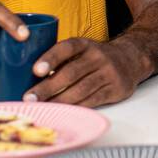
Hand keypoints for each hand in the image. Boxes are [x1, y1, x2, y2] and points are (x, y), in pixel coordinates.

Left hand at [25, 37, 140, 106]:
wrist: (131, 59)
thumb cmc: (95, 57)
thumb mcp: (81, 50)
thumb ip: (61, 59)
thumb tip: (26, 75)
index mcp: (85, 45)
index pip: (67, 48)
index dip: (51, 58)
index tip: (36, 70)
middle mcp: (98, 57)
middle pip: (71, 73)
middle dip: (48, 87)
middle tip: (29, 98)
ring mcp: (108, 73)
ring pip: (81, 90)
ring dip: (59, 101)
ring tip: (42, 107)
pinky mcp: (115, 89)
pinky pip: (93, 100)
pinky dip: (76, 107)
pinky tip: (63, 112)